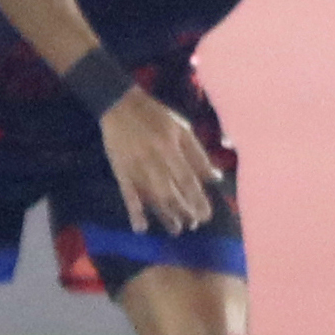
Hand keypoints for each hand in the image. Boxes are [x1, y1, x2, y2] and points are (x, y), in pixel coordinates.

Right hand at [98, 92, 219, 233]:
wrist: (119, 104)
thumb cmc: (155, 116)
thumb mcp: (181, 128)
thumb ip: (198, 153)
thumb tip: (215, 177)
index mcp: (170, 146)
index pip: (187, 179)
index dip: (197, 199)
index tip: (206, 215)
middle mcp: (154, 159)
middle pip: (171, 192)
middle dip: (183, 211)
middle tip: (194, 225)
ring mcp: (135, 167)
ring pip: (152, 197)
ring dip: (165, 216)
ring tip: (176, 230)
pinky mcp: (120, 171)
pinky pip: (127, 195)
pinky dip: (134, 212)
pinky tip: (141, 228)